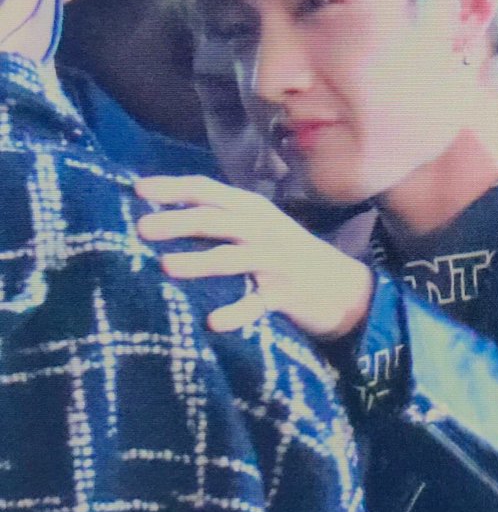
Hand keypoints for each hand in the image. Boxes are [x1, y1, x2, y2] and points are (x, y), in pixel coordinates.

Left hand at [134, 175, 373, 337]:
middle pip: (216, 220)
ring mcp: (276, 262)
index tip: (138, 190)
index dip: (174, 188)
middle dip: (179, 222)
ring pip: (234, 258)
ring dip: (201, 262)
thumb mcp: (258, 228)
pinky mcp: (286, 294)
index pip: (208, 190)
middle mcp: (262, 230)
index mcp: (252, 209)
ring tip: (167, 267)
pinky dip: (237, 313)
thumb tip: (165, 213)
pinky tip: (214, 322)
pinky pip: (258, 304)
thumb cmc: (287, 255)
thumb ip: (221, 219)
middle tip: (142, 229)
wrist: (344, 288)